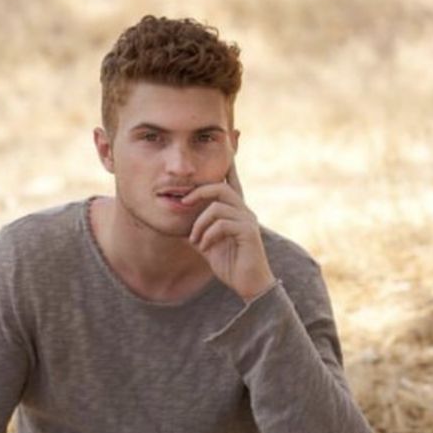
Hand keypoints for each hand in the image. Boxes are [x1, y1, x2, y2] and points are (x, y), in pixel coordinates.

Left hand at [184, 162, 274, 301]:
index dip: (228, 166)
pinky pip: (223, 224)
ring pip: (218, 207)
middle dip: (199, 192)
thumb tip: (183, 225)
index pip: (231, 183)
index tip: (226, 147)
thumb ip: (199, 231)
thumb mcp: (208, 244)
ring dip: (200, 223)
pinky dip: (208, 235)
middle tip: (183, 202)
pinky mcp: (249, 233)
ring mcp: (248, 221)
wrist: (248, 285)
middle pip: (221, 188)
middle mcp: (244, 212)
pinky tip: (203, 248)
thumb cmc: (230, 264)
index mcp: (236, 212)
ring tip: (195, 240)